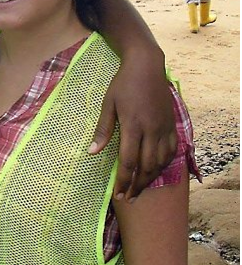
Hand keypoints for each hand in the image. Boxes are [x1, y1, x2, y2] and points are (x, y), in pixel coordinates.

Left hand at [90, 55, 176, 200]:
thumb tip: (92, 153)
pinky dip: (164, 163)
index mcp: (133, 126)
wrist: (146, 66)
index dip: (123, 181)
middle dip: (137, 185)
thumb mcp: (107, 104)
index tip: (118, 194)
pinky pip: (171, 150)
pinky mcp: (172, 124)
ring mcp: (164, 128)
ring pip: (161, 161)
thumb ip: (102, 130)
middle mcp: (152, 130)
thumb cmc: (123, 84)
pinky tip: (156, 170)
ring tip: (140, 188)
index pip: (128, 161)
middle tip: (128, 198)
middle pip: (146, 166)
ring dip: (151, 178)